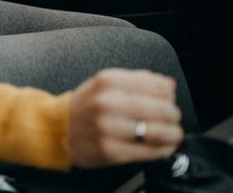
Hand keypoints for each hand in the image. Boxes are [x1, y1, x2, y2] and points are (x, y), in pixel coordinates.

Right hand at [69, 68, 183, 167]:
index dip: (169, 94)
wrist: (58, 127)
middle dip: (173, 115)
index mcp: (108, 81)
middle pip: (162, 109)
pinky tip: (162, 146)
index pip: (157, 85)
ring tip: (172, 133)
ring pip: (158, 132)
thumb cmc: (86, 105)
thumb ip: (137, 80)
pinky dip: (162, 150)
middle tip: (172, 118)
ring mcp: (108, 128)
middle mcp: (108, 102)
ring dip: (172, 134)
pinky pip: (148, 151)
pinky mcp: (110, 150)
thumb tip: (168, 85)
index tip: (169, 99)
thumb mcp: (105, 82)